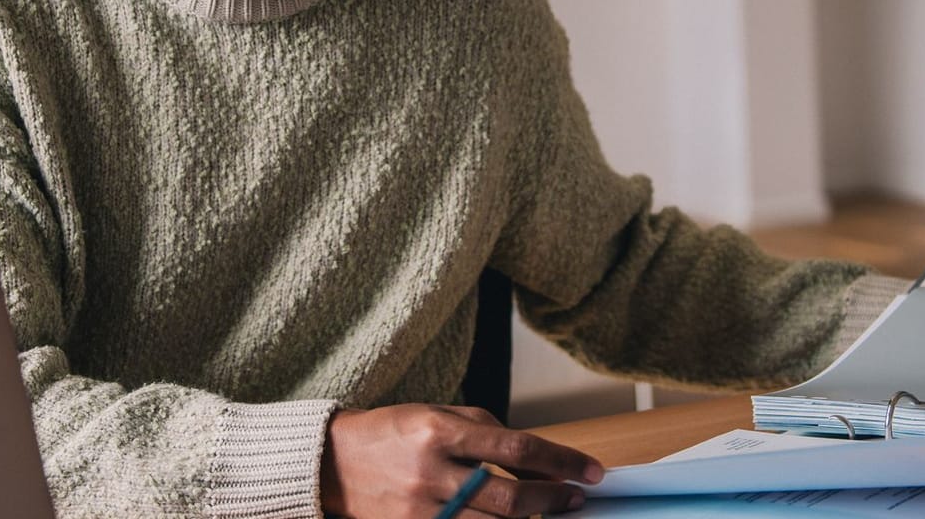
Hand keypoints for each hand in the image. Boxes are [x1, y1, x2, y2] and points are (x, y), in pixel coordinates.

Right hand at [319, 403, 604, 516]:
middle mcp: (430, 471)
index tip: (591, 471)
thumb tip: (542, 462)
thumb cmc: (395, 433)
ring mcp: (420, 509)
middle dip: (553, 500)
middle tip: (575, 499)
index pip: (517, 447)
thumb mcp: (441, 416)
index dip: (562, 461)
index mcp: (440, 430)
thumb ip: (490, 434)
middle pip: (509, 497)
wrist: (333, 462)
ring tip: (548, 514)